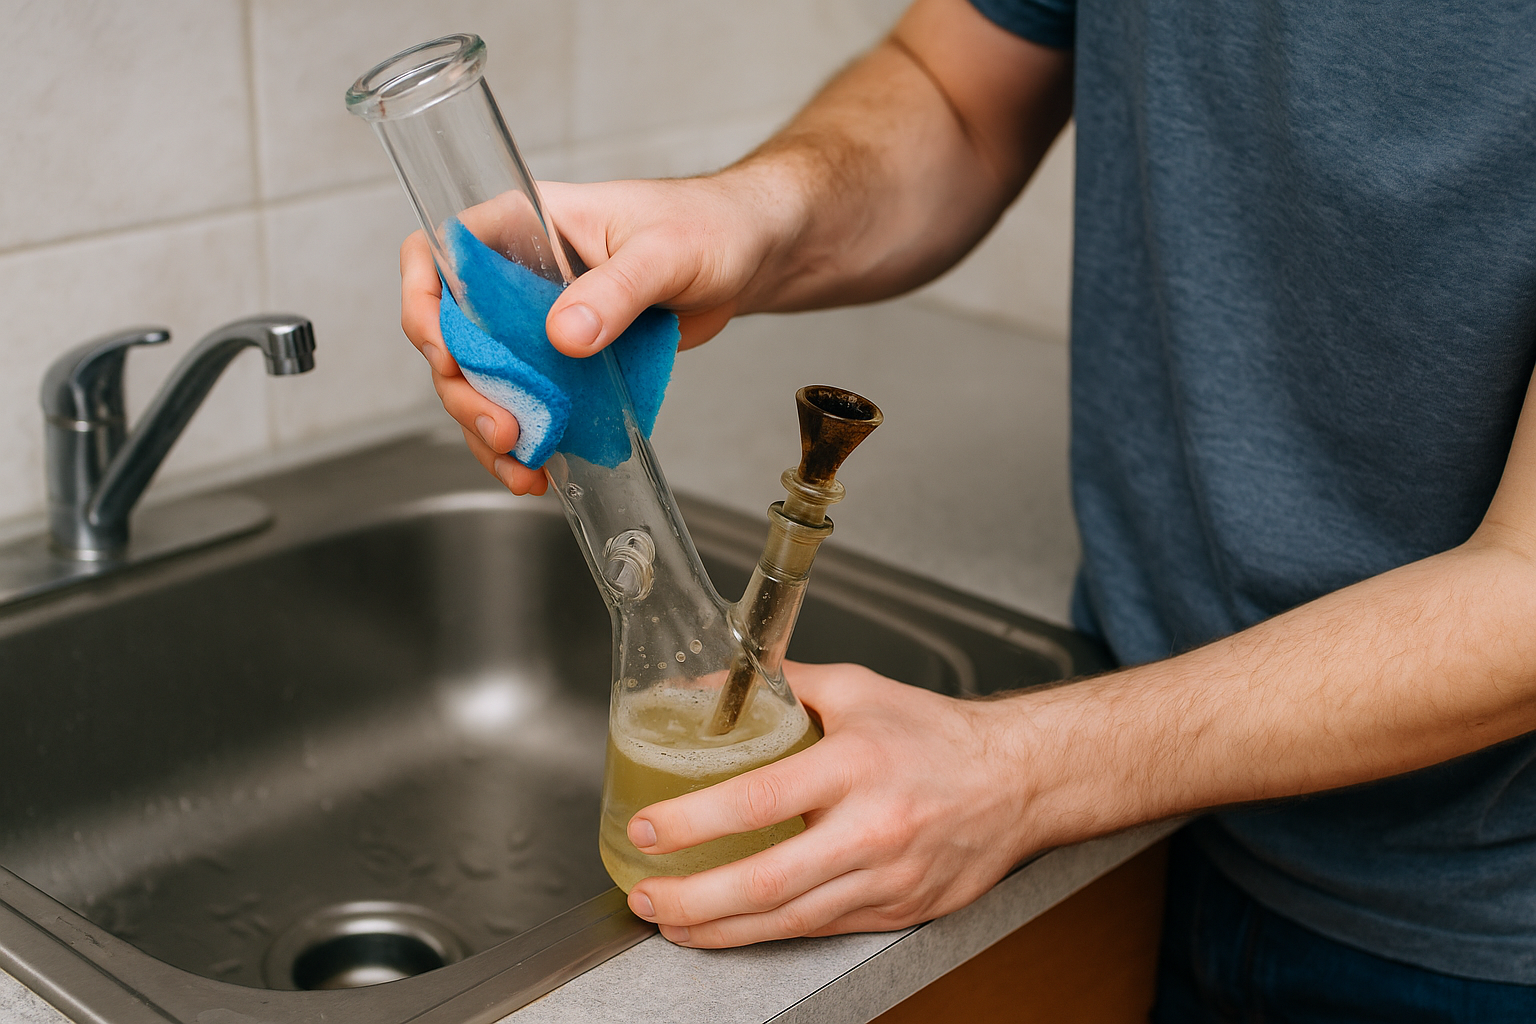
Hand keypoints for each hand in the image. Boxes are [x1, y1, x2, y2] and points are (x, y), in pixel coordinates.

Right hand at [398, 175, 792, 492]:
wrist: (750, 256)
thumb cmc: (711, 225)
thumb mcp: (665, 251)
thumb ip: (616, 290)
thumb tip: (564, 335)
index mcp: (526, 223)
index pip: (440, 251)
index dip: (424, 302)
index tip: (445, 354)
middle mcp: (520, 272)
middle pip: (453, 334)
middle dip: (464, 391)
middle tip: (503, 429)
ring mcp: (538, 320)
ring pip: (484, 378)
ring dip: (489, 427)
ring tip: (520, 467)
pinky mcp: (565, 360)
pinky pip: (527, 400)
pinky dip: (526, 438)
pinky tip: (537, 469)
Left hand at [622, 662, 1046, 946]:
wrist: (1017, 781)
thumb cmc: (935, 733)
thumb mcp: (855, 689)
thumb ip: (780, 684)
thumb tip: (706, 686)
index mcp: (857, 763)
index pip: (761, 798)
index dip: (694, 821)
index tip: (649, 827)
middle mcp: (873, 827)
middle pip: (769, 880)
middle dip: (694, 898)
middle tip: (646, 894)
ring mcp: (886, 878)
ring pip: (790, 920)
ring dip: (720, 929)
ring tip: (672, 921)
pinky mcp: (896, 910)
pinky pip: (820, 929)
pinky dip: (766, 933)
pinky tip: (730, 928)